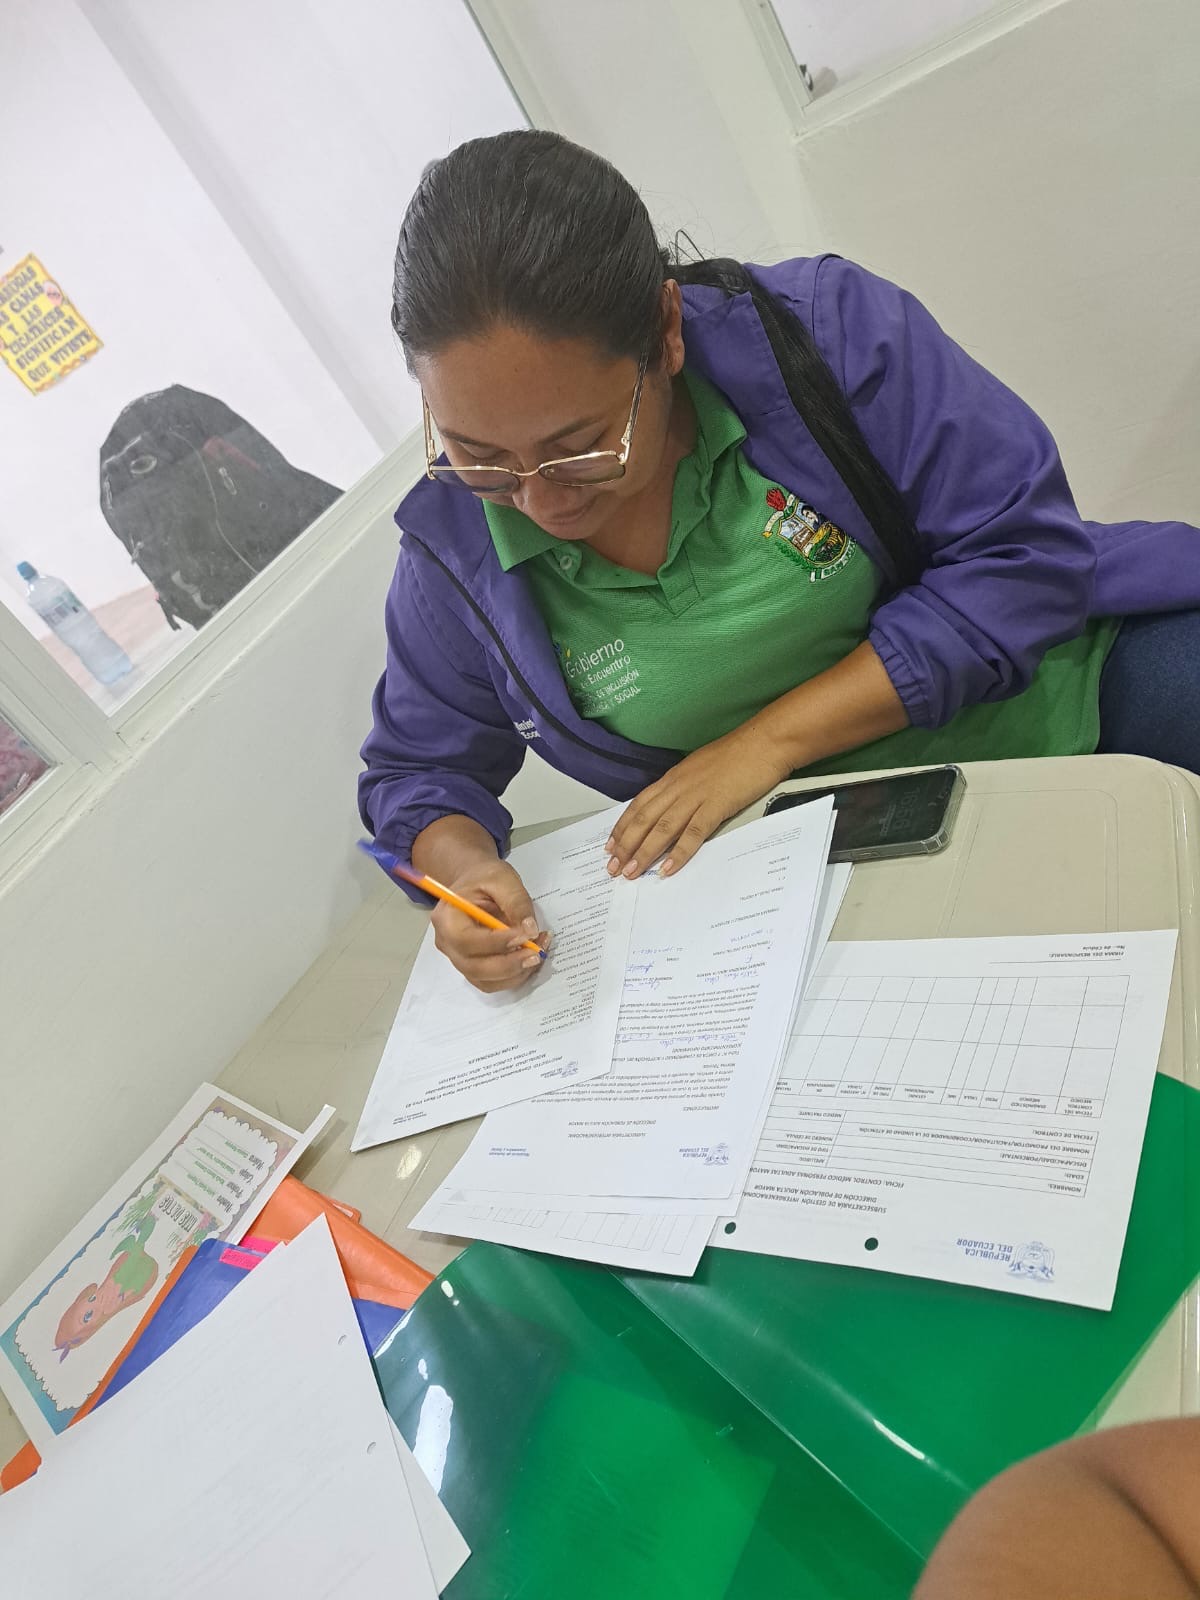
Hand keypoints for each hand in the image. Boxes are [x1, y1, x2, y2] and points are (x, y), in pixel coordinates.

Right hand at [430, 859, 549, 992]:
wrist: (476, 882)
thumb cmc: (484, 878)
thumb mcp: (503, 879)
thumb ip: (516, 902)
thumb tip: (530, 931)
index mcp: (447, 918)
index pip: (468, 941)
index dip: (498, 943)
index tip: (526, 935)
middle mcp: (447, 943)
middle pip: (475, 968)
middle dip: (510, 964)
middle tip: (537, 952)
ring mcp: (458, 959)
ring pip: (486, 981)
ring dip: (516, 973)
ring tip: (538, 951)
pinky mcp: (472, 967)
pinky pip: (492, 982)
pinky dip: (514, 976)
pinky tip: (529, 957)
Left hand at [606, 725, 791, 879]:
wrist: (764, 742)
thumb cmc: (737, 754)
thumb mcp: (701, 768)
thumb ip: (686, 786)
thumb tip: (675, 804)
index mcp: (673, 778)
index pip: (639, 805)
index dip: (622, 827)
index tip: (610, 845)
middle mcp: (678, 787)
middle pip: (644, 819)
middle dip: (625, 845)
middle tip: (612, 867)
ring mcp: (696, 796)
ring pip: (662, 828)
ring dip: (644, 853)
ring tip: (630, 872)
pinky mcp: (716, 806)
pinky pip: (693, 833)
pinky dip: (678, 853)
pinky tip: (667, 869)